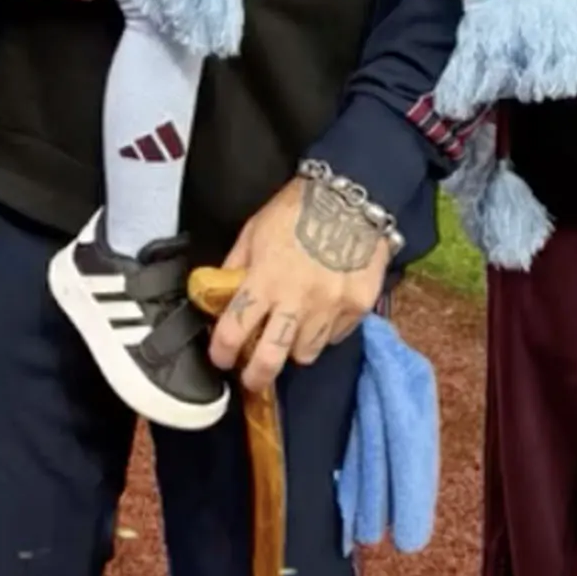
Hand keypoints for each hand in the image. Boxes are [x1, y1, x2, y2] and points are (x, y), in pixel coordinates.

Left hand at [206, 172, 391, 391]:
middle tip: (252, 379)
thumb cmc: (297, 209)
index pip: (234, 330)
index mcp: (265, 279)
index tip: (221, 357)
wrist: (352, 196)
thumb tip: (219, 294)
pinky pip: (335, 336)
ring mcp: (330, 306)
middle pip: (271, 359)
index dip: (221, 352)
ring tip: (292, 332)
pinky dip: (325, 331)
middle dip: (256, 377)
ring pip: (306, 353)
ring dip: (294, 348)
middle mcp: (297, 299)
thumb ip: (237, 266)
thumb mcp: (254, 231)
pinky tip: (322, 311)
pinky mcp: (358, 307)